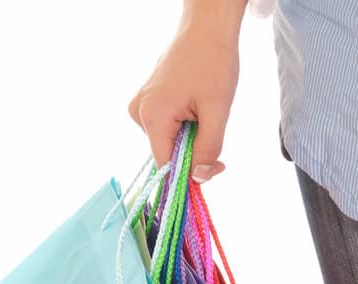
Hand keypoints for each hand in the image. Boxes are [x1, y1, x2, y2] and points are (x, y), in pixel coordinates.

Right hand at [128, 6, 242, 181]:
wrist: (206, 30)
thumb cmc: (213, 63)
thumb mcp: (217, 111)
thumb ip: (207, 148)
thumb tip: (199, 178)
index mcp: (152, 116)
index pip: (166, 166)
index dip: (191, 174)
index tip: (216, 165)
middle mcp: (139, 113)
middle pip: (168, 155)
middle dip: (195, 154)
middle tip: (217, 134)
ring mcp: (141, 106)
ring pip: (170, 142)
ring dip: (192, 139)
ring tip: (206, 113)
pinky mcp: (148, 101)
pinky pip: (168, 128)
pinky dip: (187, 127)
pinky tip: (197, 108)